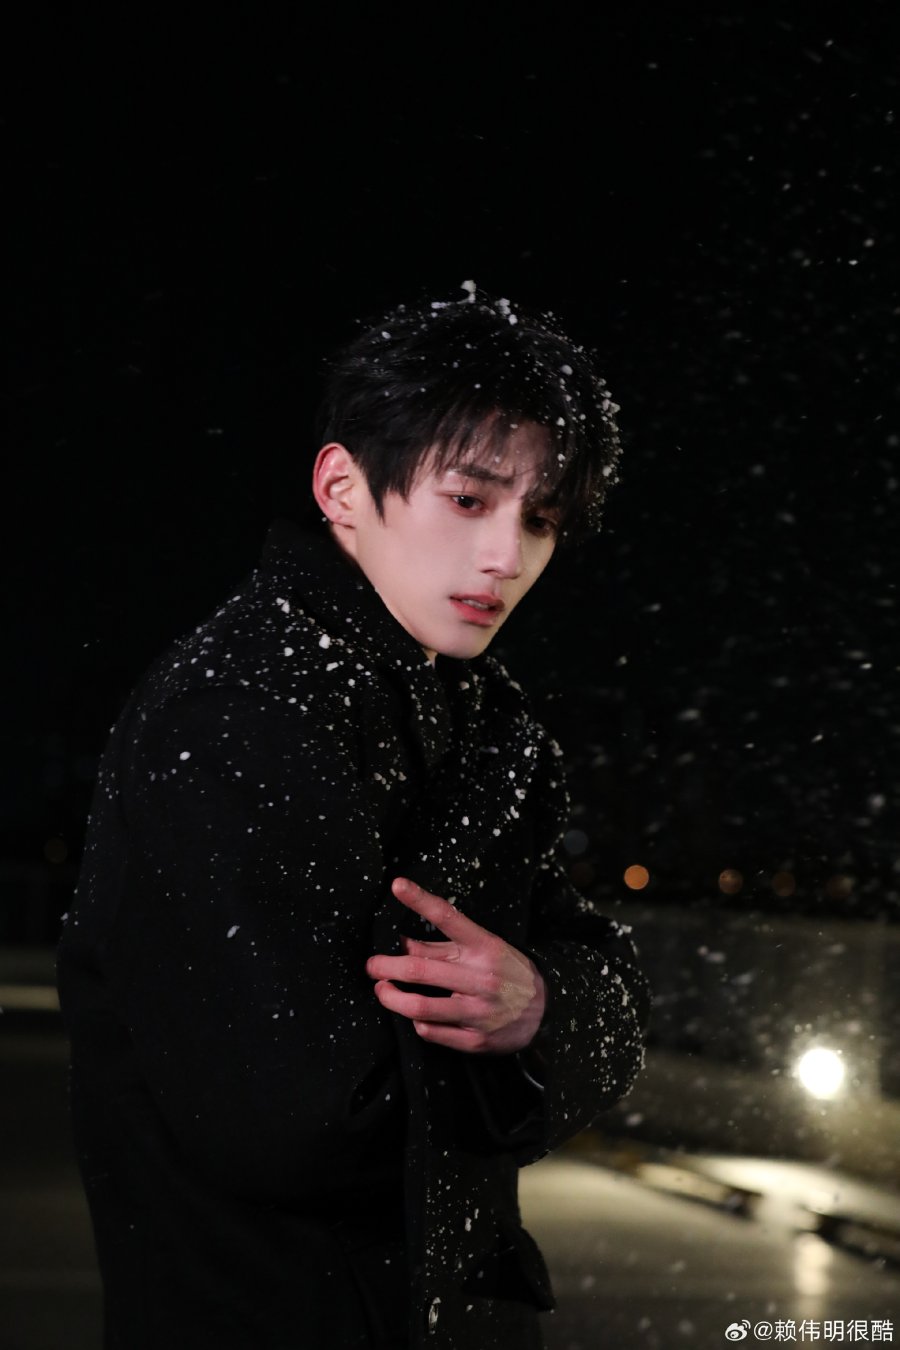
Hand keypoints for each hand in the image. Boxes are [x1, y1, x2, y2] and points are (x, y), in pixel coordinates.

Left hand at [365, 877, 546, 1053]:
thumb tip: (401, 943)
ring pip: (420, 1007)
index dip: (420, 900)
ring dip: (392, 998)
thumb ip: (441, 947)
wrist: (548, 1011)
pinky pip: (433, 1032)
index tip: (397, 885)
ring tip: (383, 990)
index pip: (448, 917)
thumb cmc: (507, 973)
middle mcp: (482, 977)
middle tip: (372, 965)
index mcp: (484, 946)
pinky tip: (416, 1016)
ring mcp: (479, 1011)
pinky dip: (417, 1022)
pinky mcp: (476, 1040)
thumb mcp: (483, 949)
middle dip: (386, 966)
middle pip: (420, 969)